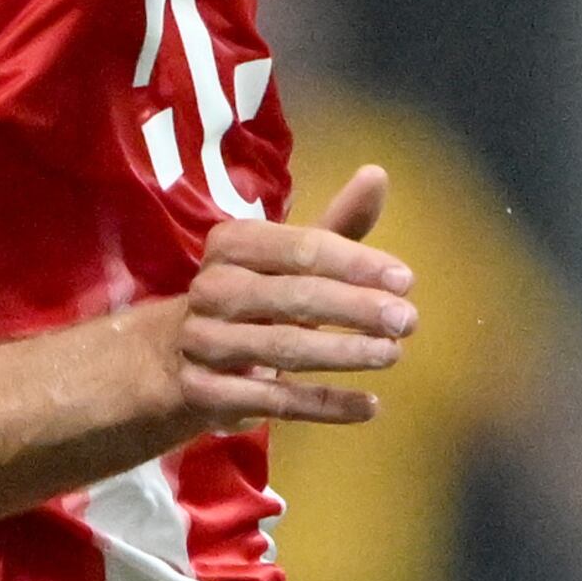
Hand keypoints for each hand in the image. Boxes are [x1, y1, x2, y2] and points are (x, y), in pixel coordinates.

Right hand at [170, 168, 417, 429]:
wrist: (173, 357)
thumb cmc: (250, 298)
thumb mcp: (286, 260)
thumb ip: (336, 226)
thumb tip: (378, 175)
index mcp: (232, 244)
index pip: (301, 248)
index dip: (355, 263)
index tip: (405, 280)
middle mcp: (213, 289)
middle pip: (295, 297)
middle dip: (357, 308)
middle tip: (408, 320)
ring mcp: (204, 343)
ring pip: (285, 349)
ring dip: (345, 353)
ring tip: (393, 354)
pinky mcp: (206, 393)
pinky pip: (275, 401)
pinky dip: (325, 405)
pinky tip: (369, 406)